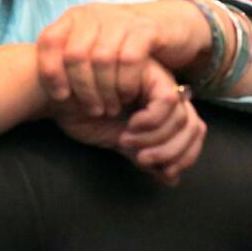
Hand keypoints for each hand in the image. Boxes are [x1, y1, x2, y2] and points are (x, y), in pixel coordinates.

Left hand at [36, 0, 207, 116]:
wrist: (167, 25)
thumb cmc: (121, 45)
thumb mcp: (90, 44)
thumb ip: (66, 56)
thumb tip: (33, 78)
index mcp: (75, 17)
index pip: (49, 40)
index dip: (50, 72)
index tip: (60, 97)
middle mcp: (95, 14)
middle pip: (75, 55)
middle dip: (81, 89)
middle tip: (91, 110)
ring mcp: (121, 20)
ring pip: (102, 59)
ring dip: (104, 90)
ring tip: (108, 108)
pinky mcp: (146, 30)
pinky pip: (130, 59)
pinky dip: (125, 83)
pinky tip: (127, 96)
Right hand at [54, 59, 205, 185]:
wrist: (56, 92)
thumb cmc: (83, 113)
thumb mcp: (119, 140)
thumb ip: (145, 156)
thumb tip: (172, 179)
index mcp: (164, 108)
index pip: (194, 132)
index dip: (185, 156)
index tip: (160, 170)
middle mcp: (167, 91)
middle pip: (194, 125)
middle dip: (171, 151)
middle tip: (143, 159)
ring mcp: (160, 79)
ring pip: (183, 116)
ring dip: (156, 138)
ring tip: (128, 141)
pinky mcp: (150, 70)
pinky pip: (167, 101)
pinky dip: (151, 121)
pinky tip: (130, 125)